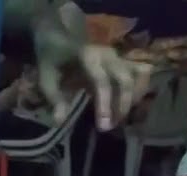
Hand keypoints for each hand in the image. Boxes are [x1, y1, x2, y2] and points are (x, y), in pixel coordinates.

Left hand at [37, 44, 151, 131]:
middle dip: (121, 106)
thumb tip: (60, 121)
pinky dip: (140, 88)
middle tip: (110, 126)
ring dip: (133, 98)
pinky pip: (141, 72)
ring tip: (120, 117)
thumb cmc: (51, 59)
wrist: (58, 37)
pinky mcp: (123, 59)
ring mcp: (118, 55)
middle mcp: (108, 54)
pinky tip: (129, 104)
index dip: (105, 105)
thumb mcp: (45, 77)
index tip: (104, 126)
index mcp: (88, 56)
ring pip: (139, 75)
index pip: (102, 82)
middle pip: (125, 80)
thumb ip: (54, 98)